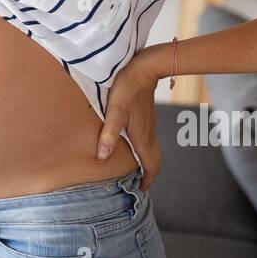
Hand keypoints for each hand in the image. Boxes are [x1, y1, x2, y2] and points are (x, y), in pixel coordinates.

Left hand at [96, 61, 162, 190]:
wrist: (143, 67)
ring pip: (152, 151)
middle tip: (136, 183)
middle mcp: (149, 134)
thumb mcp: (115, 110)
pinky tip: (131, 147)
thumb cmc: (127, 88)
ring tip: (133, 170)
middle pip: (154, 161)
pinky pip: (148, 141)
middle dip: (148, 175)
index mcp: (142, 137)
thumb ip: (109, 133)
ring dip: (145, 163)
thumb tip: (102, 156)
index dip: (147, 180)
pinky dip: (143, 151)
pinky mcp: (146, 118)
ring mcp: (149, 126)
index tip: (140, 190)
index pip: (152, 166)